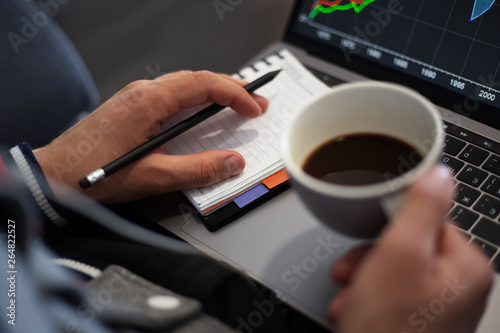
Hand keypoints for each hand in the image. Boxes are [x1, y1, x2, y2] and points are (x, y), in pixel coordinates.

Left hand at [34, 71, 267, 201]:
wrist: (56, 174)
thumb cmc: (95, 173)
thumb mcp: (154, 176)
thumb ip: (198, 170)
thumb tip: (232, 163)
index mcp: (150, 100)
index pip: (204, 85)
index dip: (236, 95)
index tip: (254, 109)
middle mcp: (143, 91)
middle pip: (197, 79)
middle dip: (230, 88)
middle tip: (254, 101)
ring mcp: (135, 96)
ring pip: (184, 84)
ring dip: (213, 92)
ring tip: (235, 102)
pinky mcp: (131, 106)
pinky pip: (171, 93)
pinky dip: (195, 99)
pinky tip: (202, 110)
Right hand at [328, 166, 493, 332]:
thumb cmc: (390, 331)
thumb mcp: (398, 254)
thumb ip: (420, 207)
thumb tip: (439, 171)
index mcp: (465, 265)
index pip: (424, 220)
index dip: (388, 229)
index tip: (370, 240)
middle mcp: (457, 287)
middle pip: (402, 248)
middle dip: (367, 261)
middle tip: (352, 275)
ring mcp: (438, 309)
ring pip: (389, 273)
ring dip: (361, 283)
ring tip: (350, 303)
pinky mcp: (417, 325)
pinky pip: (388, 297)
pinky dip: (365, 301)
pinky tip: (353, 314)